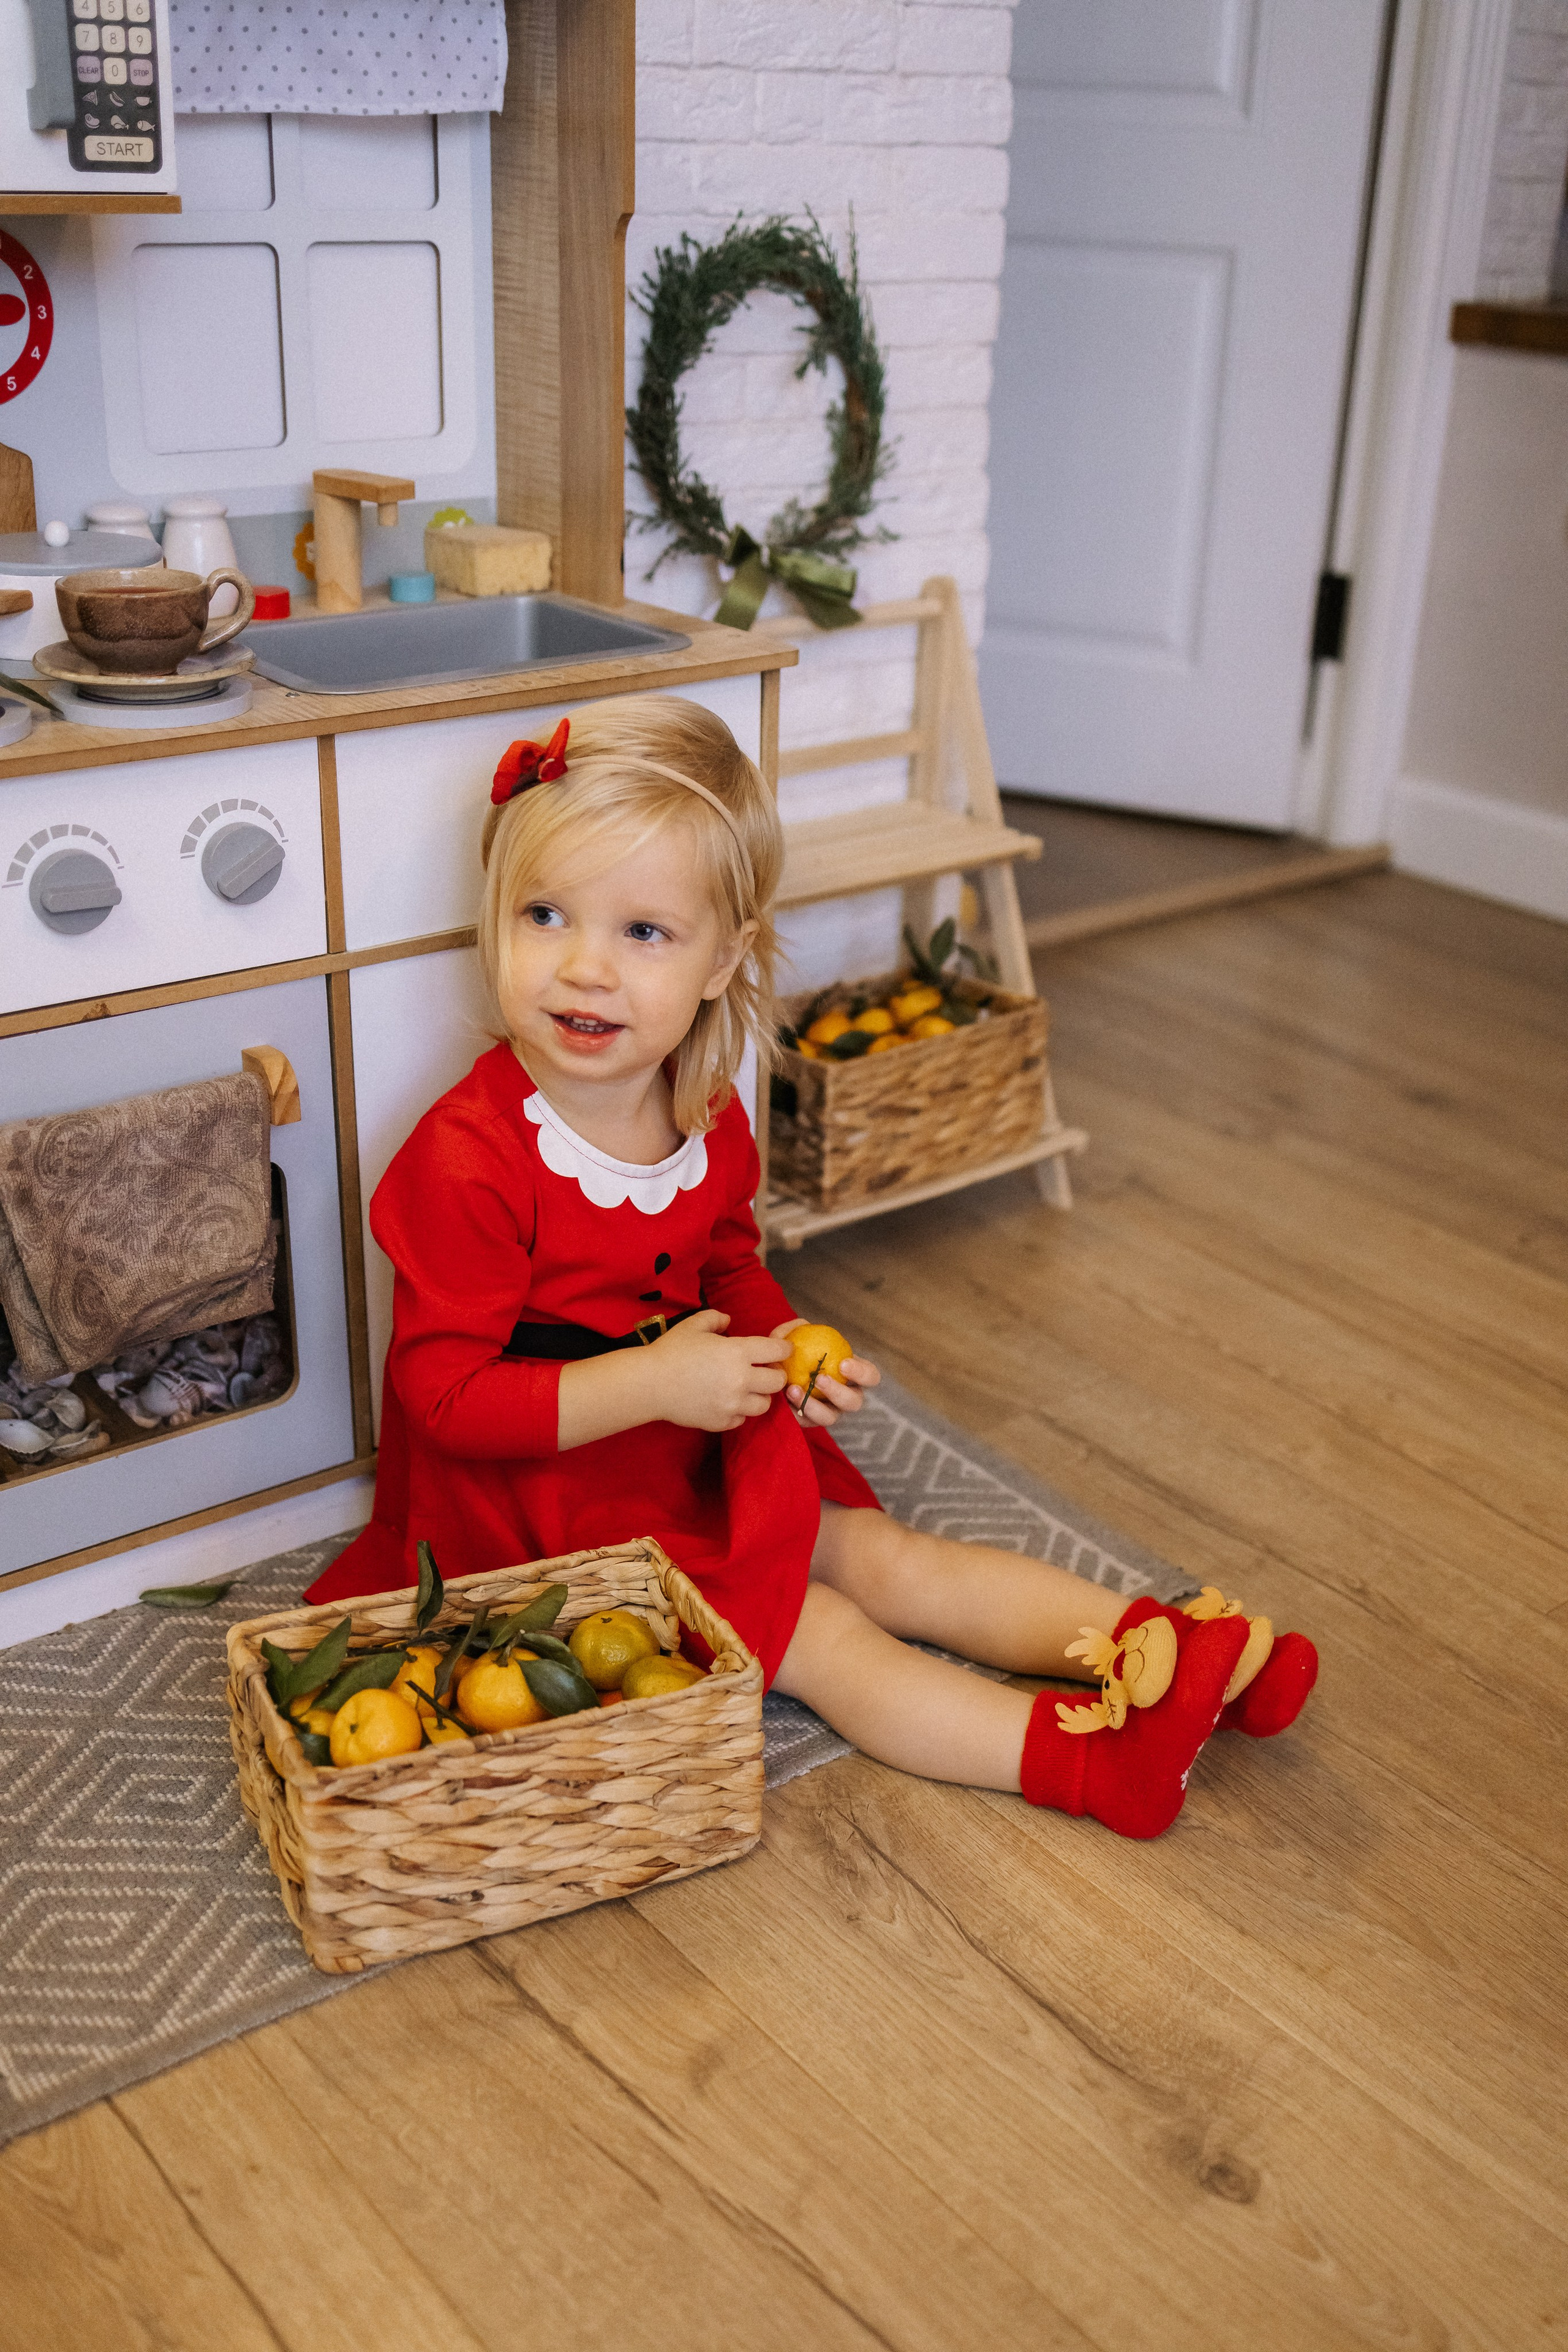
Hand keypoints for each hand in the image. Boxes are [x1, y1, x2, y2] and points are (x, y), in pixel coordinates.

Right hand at [649, 1309, 790, 1432]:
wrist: (649, 1384)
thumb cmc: (672, 1350)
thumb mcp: (694, 1325)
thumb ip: (716, 1318)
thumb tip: (729, 1321)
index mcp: (737, 1352)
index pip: (777, 1351)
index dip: (784, 1349)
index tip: (782, 1349)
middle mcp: (741, 1380)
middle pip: (777, 1382)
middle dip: (775, 1374)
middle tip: (764, 1370)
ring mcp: (732, 1404)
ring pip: (764, 1404)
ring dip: (759, 1395)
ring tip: (746, 1388)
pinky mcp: (722, 1422)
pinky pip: (742, 1419)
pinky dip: (739, 1411)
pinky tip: (727, 1401)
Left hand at [771, 1317, 880, 1428]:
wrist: (780, 1371)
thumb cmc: (797, 1349)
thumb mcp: (795, 1335)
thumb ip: (797, 1329)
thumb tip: (800, 1330)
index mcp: (854, 1375)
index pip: (871, 1377)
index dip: (862, 1373)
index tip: (843, 1363)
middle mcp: (846, 1397)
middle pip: (854, 1402)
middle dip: (839, 1392)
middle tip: (820, 1378)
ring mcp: (830, 1412)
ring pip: (831, 1418)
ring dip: (814, 1406)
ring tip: (794, 1389)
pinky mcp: (811, 1422)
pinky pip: (806, 1422)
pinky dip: (795, 1412)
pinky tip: (783, 1399)